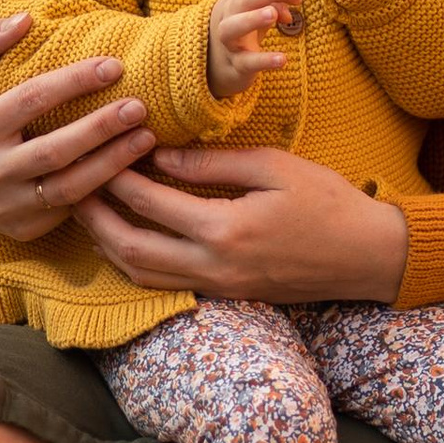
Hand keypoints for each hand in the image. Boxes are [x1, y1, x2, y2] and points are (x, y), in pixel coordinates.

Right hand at [0, 12, 156, 243]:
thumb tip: (25, 18)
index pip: (31, 100)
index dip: (74, 82)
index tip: (113, 65)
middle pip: (55, 149)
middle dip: (101, 127)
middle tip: (140, 106)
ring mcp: (7, 204)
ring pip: (69, 188)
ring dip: (112, 163)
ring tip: (147, 138)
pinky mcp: (25, 226)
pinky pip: (71, 210)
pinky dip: (104, 191)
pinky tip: (133, 171)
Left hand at [74, 145, 408, 304]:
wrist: (368, 256)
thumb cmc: (328, 203)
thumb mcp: (275, 167)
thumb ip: (214, 162)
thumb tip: (161, 154)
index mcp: (225, 229)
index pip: (150, 202)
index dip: (119, 174)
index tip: (102, 148)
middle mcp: (213, 266)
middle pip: (130, 247)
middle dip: (96, 217)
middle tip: (75, 185)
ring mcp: (218, 286)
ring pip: (141, 274)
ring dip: (109, 243)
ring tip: (89, 212)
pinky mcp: (225, 294)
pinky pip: (164, 282)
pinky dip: (136, 261)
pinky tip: (126, 237)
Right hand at [205, 0, 303, 102]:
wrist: (215, 65)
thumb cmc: (244, 30)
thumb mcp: (259, 12)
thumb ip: (279, 2)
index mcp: (236, 3)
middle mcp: (229, 19)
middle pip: (241, 1)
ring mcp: (230, 43)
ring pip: (231, 29)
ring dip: (252, 19)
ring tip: (273, 15)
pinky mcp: (236, 66)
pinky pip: (248, 62)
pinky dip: (264, 60)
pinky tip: (282, 59)